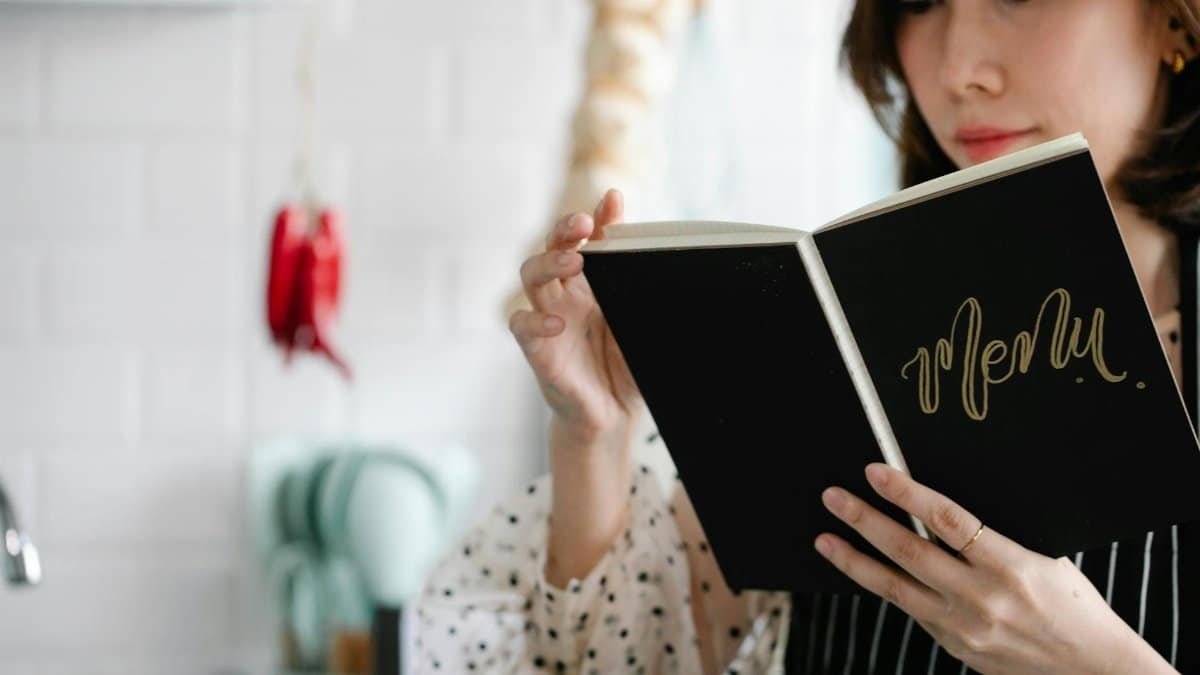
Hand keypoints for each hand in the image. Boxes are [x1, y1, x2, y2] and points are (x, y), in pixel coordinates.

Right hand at [508, 189, 642, 447]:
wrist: (614, 414)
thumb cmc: (625, 367)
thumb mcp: (640, 323)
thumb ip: (642, 289)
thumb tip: (661, 258)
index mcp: (592, 283)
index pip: (588, 240)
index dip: (596, 217)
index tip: (611, 201)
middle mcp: (566, 294)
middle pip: (552, 246)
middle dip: (564, 229)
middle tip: (583, 224)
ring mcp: (548, 317)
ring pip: (531, 275)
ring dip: (548, 261)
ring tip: (572, 260)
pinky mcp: (537, 349)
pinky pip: (522, 325)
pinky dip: (535, 320)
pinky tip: (557, 322)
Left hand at [814, 463, 1176, 673]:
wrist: (1093, 672)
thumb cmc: (1073, 605)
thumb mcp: (1045, 558)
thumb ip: (993, 538)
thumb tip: (938, 508)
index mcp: (1010, 566)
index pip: (946, 519)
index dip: (906, 492)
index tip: (876, 471)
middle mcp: (981, 598)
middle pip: (908, 551)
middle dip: (864, 520)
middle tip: (832, 497)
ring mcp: (963, 628)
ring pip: (894, 588)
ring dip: (853, 560)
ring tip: (824, 539)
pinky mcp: (954, 647)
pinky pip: (913, 610)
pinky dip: (887, 587)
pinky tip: (864, 569)